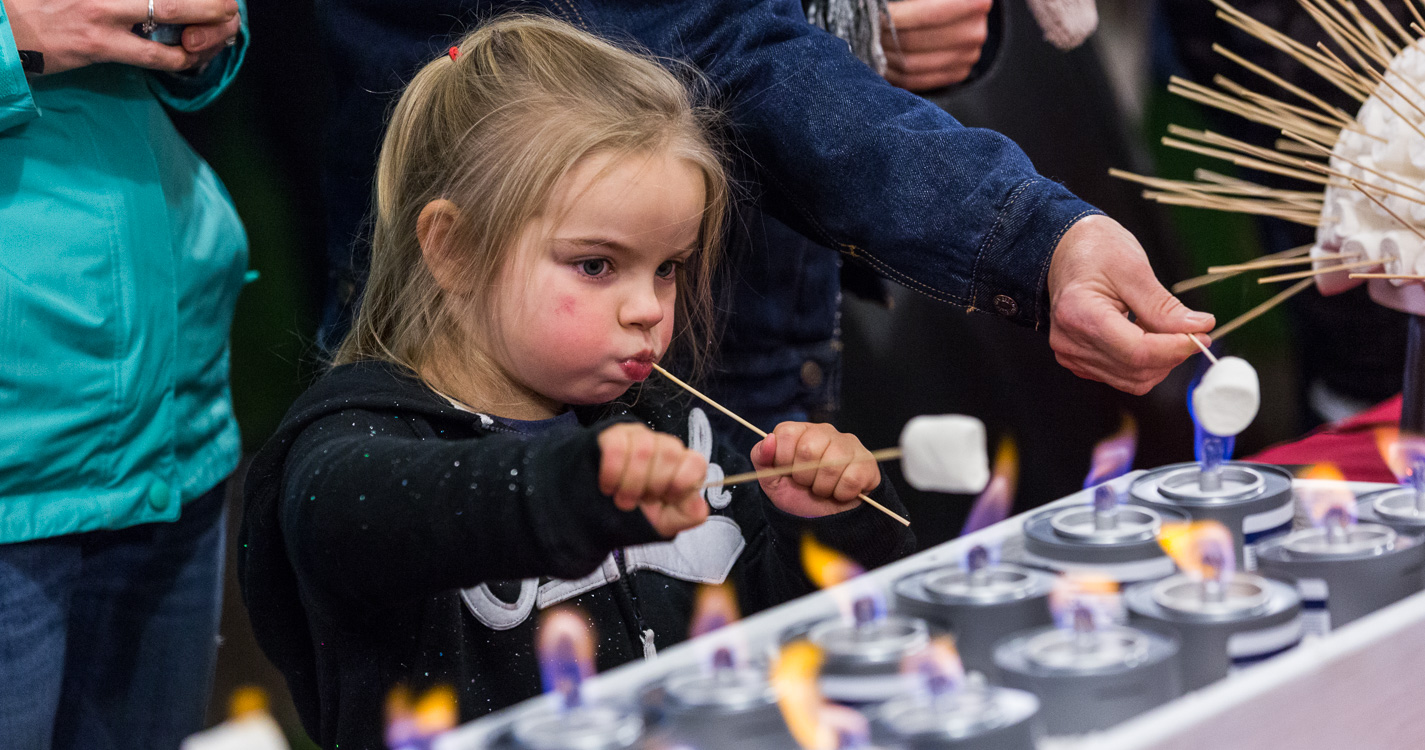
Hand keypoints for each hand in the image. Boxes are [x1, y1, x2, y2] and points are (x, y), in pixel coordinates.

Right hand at [5, 0, 237, 74]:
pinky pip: (154, 54)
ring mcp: (103, 11)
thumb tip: (153, 10)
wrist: (2, 29)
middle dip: (212, 0)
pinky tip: (190, 58)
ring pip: (172, 12)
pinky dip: (180, 57)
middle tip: (231, 7)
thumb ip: (128, 2)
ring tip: (221, 33)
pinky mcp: (98, 44)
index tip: (216, 1)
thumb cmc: (41, 6)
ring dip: (205, 27)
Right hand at [597, 423, 708, 536]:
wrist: (600, 511)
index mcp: (684, 466)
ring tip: (622, 499)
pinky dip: (612, 472)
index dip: (681, 483)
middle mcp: (666, 446)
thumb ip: (688, 515)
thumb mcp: (666, 522)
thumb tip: (697, 502)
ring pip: (644, 449)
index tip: (666, 499)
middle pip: (670, 453)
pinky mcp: (614, 435)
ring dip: (630, 483)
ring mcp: (641, 437)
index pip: (696, 462)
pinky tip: (608, 487)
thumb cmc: (640, 514)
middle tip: (639, 502)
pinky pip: (617, 446)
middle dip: (652, 485)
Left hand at [752, 423, 879, 517]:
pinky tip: (841, 492)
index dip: (783, 459)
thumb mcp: (772, 480)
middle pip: (808, 449)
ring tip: (824, 489)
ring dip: (822, 488)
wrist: (826, 520)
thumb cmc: (799, 495)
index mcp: (800, 432)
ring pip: (830, 466)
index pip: (786, 433)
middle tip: (808, 484)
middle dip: (803, 477)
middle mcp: (826, 432)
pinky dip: (841, 494)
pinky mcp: (867, 462)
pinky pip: (850, 479)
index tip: (787, 472)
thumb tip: (768, 439)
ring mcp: (849, 445)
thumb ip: (762, 458)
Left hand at [881, 0, 992, 90]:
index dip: (894, 18)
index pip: (924, 15)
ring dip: (883, 57)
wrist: (956, 8)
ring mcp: (968, 56)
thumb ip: (909, 3)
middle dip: (883, 38)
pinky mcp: (959, 72)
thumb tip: (879, 11)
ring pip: (911, 65)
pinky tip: (881, 63)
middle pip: (913, 42)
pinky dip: (894, 74)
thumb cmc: (934, 1)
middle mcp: (974, 32)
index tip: (874, 16)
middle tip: (867, 32)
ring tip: (870, 47)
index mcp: (973, 2)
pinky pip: (918, 81)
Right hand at [1047, 215, 1214, 394]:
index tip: (1202, 336)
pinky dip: (1144, 363)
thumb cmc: (1095, 250)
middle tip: (1192, 330)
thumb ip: (1164, 306)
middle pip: (1135, 369)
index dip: (1175, 349)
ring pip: (1132, 379)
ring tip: (1166, 330)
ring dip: (1160, 361)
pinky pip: (1122, 376)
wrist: (1067, 252)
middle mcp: (1069, 341)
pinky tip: (1146, 336)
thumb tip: (1198, 328)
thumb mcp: (1133, 268)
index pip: (1136, 351)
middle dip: (1171, 355)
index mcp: (1078, 313)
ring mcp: (1071, 354)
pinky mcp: (1078, 361)